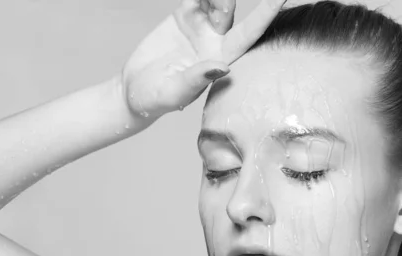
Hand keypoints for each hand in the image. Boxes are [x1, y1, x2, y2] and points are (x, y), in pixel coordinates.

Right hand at [121, 0, 286, 118]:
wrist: (134, 90)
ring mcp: (201, 27)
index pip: (250, 34)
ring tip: (196, 2)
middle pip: (233, 12)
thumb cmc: (155, 99)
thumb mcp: (175, 92)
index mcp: (221, 60)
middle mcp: (216, 42)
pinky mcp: (184, 16)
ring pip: (216, 0)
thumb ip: (197, 79)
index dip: (266, 14)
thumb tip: (224, 67)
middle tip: (220, 0)